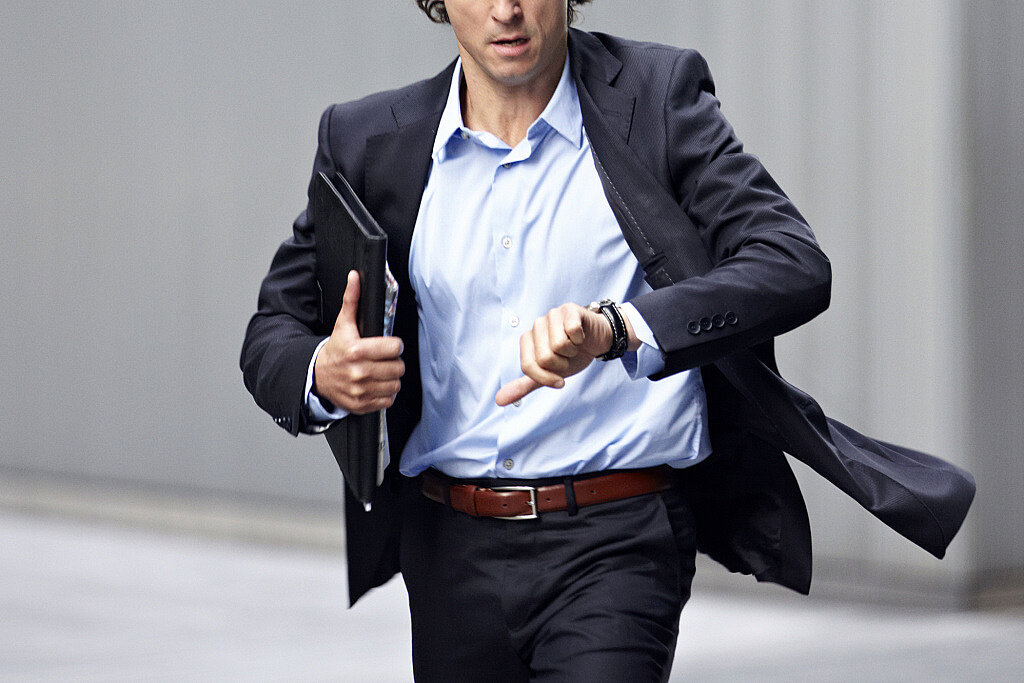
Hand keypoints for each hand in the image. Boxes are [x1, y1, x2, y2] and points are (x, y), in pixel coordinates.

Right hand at [313, 270, 404, 413]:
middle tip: (383, 359)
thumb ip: (352, 299)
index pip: (394, 348)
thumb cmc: (335, 350)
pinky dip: (385, 394)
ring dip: (391, 378)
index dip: (394, 345)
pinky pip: (388, 400)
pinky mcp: (362, 404)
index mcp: (357, 350)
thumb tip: (355, 277)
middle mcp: (359, 372)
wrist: (316, 376)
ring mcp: (361, 390)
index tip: (389, 345)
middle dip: (393, 362)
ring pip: (395, 385)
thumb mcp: (343, 324)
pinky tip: (376, 384)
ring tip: (380, 371)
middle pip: (397, 367)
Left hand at [495, 303, 619, 406]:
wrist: (597, 342)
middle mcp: (536, 325)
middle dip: (562, 364)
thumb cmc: (572, 356)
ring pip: (559, 344)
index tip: (559, 381)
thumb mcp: (549, 375)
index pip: (528, 366)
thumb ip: (525, 386)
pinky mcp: (569, 309)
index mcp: (527, 340)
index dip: (546, 378)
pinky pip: (572, 330)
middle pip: (544, 357)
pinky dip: (580, 339)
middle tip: (568, 357)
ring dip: (572, 351)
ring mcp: (552, 315)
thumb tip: (499, 400)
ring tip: (574, 345)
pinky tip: (581, 335)